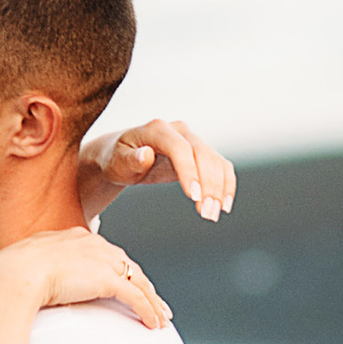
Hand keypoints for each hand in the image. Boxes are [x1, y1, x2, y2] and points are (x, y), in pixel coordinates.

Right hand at [0, 225, 171, 333]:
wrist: (14, 274)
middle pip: (128, 265)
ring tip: (161, 317)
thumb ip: (40, 271)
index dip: (120, 271)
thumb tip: (33, 288)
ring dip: (152, 301)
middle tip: (155, 302)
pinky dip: (148, 310)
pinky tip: (153, 323)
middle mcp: (94, 244)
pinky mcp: (107, 279)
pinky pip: (136, 297)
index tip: (127, 283)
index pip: (107, 254)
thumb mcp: (28, 265)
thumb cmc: (12, 273)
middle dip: (144, 285)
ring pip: (138, 281)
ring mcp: (102, 260)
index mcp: (75, 237)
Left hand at [78, 115, 236, 225]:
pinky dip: (225, 184)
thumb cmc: (117, 159)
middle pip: (202, 154)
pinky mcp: (200, 153)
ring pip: (215, 161)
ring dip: (219, 188)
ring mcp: (192, 140)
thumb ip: (130, 160)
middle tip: (207, 214)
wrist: (123, 155)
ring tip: (213, 214)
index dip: (189, 171)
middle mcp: (179, 131)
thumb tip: (146, 155)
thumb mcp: (117, 162)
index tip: (194, 197)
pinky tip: (224, 205)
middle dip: (208, 185)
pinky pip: (220, 166)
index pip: (179, 148)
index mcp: (157, 129)